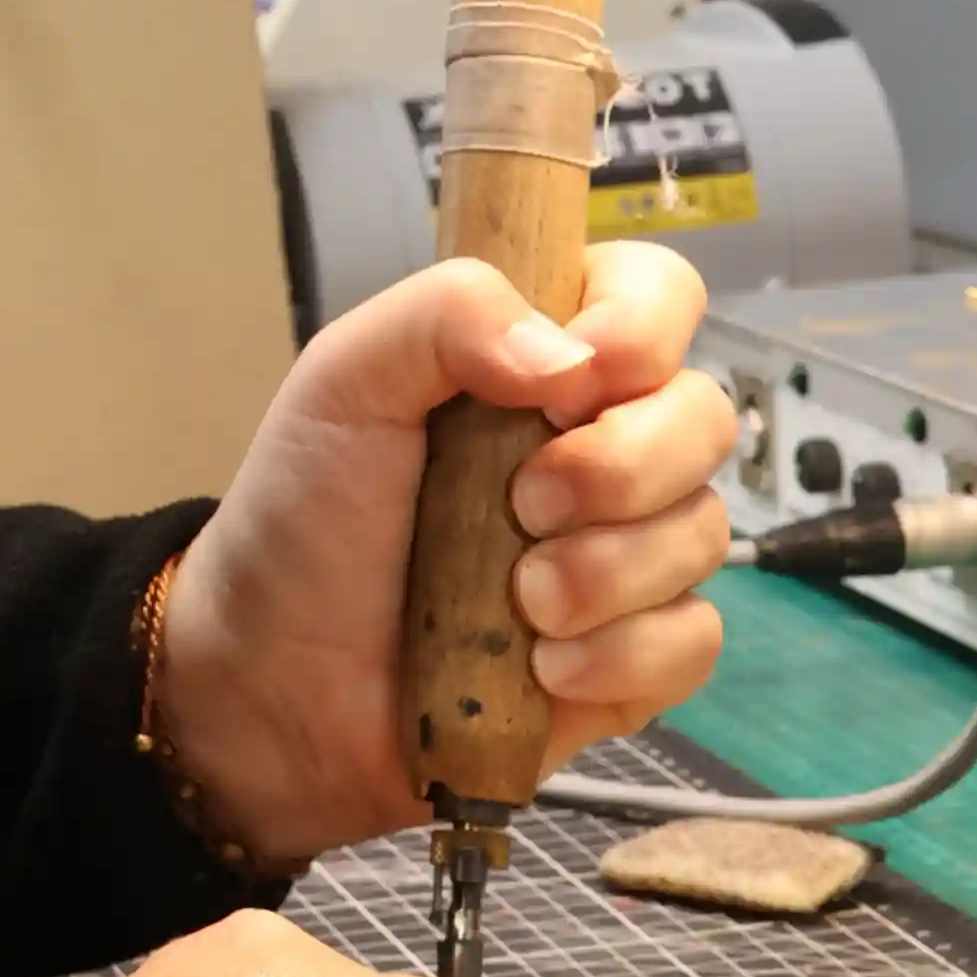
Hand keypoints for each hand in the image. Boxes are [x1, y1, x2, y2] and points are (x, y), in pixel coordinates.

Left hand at [156, 242, 732, 867]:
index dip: (644, 327)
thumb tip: (570, 356)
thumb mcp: (344, 379)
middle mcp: (602, 444)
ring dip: (607, 572)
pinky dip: (619, 656)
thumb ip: (447, 314)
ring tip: (516, 603)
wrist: (271, 681)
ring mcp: (626, 553)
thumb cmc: (306, 517)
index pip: (658, 295)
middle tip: (523, 505)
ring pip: (704, 533)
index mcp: (544, 359)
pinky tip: (540, 667)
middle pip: (705, 418)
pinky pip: (692, 641)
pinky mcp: (633, 656)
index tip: (575, 380)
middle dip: (622, 466)